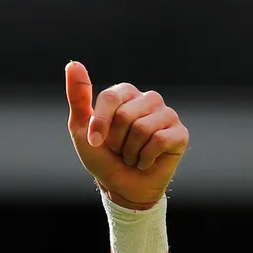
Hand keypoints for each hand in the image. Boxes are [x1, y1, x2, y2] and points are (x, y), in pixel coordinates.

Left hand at [65, 61, 187, 209]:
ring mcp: (167, 115)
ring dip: (131, 152)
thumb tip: (72, 64)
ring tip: (132, 156)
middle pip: (125, 116)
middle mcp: (149, 99)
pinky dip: (146, 158)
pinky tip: (147, 161)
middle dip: (116, 142)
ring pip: (142, 128)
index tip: (95, 142)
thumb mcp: (81, 130)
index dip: (100, 124)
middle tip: (120, 150)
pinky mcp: (180, 134)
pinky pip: (160, 140)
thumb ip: (78, 97)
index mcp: (126, 94)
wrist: (121, 189)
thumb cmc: (103, 158)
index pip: (110, 98)